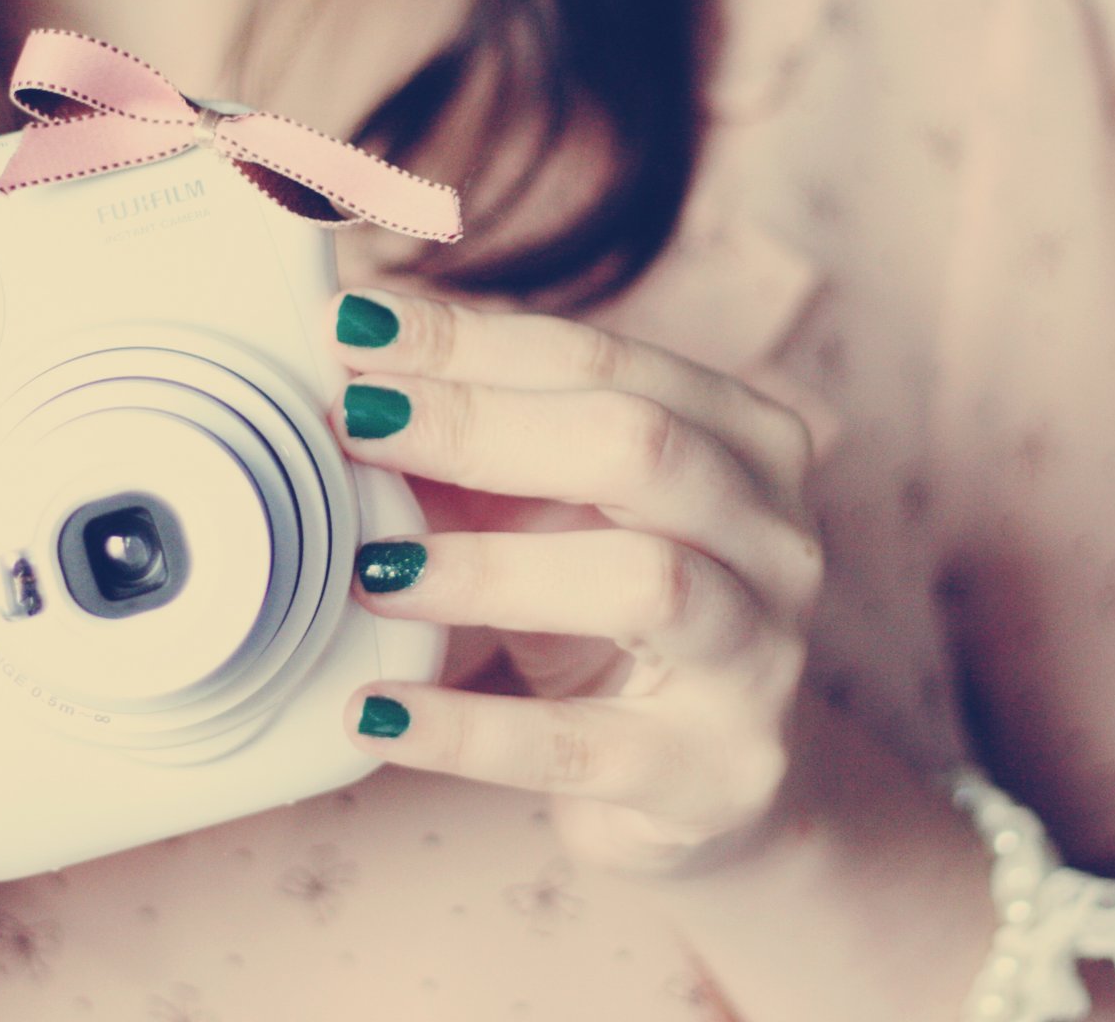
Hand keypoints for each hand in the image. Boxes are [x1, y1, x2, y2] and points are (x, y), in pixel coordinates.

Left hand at [326, 290, 821, 872]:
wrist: (696, 782)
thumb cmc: (605, 614)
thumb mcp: (550, 511)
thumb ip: (469, 439)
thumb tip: (338, 356)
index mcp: (744, 439)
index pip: (602, 363)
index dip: (469, 343)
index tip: (349, 332)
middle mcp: (776, 537)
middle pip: (641, 444)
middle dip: (480, 425)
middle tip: (351, 423)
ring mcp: (758, 658)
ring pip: (645, 583)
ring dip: (490, 568)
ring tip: (369, 570)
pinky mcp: (711, 771)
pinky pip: (578, 746)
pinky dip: (465, 729)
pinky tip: (373, 712)